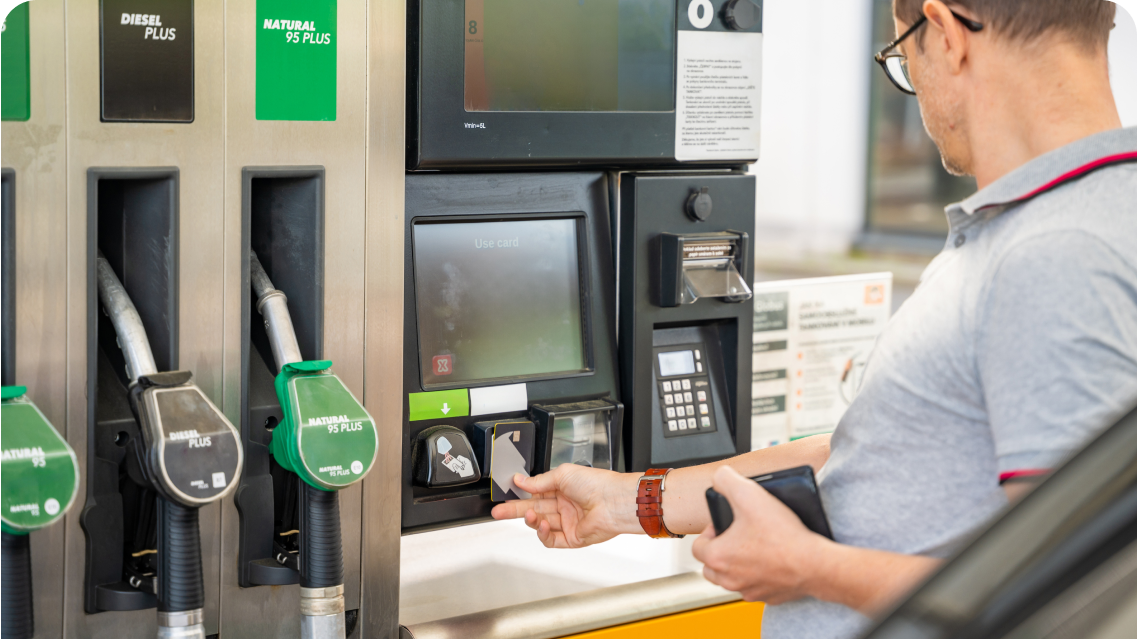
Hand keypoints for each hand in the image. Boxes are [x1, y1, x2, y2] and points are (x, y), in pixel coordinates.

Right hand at [490, 464, 641, 547]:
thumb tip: (521, 481)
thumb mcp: (562, 474)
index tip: (507, 493)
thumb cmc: (596, 483)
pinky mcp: (573, 538)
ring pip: (541, 524)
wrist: (613, 501)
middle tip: (499, 511)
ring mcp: (568, 522)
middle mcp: (565, 506)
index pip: (536, 493)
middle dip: (515, 510)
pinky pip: (551, 539)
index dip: (521, 494)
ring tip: (529, 515)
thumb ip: (539, 481)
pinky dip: (542, 533)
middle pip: (534, 509)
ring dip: (531, 520)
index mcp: (563, 488)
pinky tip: (541, 525)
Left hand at [691, 466, 828, 603]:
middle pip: (711, 567)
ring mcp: (750, 590)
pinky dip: (760, 575)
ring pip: (732, 579)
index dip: (710, 531)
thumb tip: (719, 477)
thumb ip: (726, 480)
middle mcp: (730, 579)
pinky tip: (773, 559)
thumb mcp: (749, 493)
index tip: (726, 524)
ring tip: (754, 546)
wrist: (815, 563)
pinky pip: (757, 587)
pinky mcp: (769, 597)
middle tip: (736, 537)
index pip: (697, 546)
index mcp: (718, 557)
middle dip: (720, 551)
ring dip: (737, 565)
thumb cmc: (782, 534)